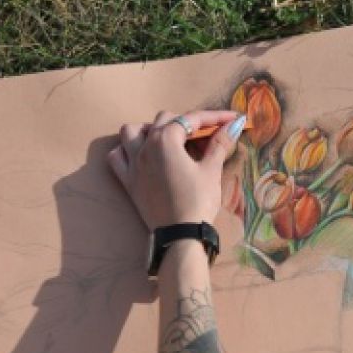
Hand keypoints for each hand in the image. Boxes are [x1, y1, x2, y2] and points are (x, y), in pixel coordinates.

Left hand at [107, 110, 244, 229]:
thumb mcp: (211, 170)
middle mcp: (145, 146)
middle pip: (164, 120)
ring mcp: (132, 163)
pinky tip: (140, 155)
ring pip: (132, 132)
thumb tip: (235, 124)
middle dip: (186, 122)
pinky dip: (126, 151)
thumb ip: (220, 143)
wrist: (181, 235)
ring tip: (167, 139)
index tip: (232, 119)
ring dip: (149, 130)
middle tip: (206, 135)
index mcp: (166, 140)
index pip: (192, 119)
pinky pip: (117, 157)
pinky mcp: (127, 181)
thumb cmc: (198, 201)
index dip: (214, 117)